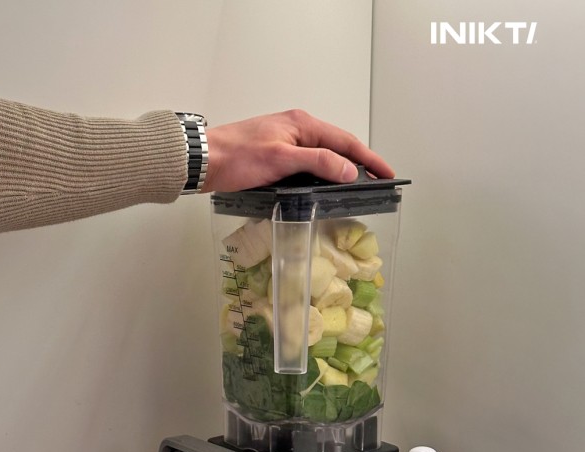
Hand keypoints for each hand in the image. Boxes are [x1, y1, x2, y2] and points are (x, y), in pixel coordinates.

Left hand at [203, 109, 394, 192]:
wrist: (203, 160)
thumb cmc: (237, 158)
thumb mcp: (281, 160)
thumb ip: (318, 162)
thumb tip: (350, 170)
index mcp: (302, 124)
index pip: (346, 141)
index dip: (370, 159)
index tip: (388, 174)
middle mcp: (297, 129)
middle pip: (337, 146)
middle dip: (360, 163)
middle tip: (378, 182)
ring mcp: (285, 141)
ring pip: (323, 155)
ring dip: (341, 169)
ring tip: (358, 187)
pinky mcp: (275, 155)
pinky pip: (308, 162)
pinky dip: (323, 173)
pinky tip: (325, 186)